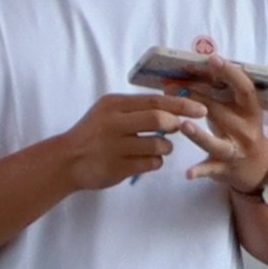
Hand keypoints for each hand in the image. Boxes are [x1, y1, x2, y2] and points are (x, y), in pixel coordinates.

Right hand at [48, 89, 202, 194]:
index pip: (155, 101)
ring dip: (166, 147)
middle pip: (158, 119)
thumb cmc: (94, 133)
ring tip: (158, 147)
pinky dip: (156, 162)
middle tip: (178, 128)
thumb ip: (136, 108)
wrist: (67, 160)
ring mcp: (115, 147)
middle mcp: (113, 123)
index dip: (181, 104)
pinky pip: (151, 164)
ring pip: (158, 144)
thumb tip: (173, 107)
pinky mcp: (118, 168)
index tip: (200, 110)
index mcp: (113, 105)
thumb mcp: (108, 112)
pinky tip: (146, 160)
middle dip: (175, 124)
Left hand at [166, 40, 267, 190]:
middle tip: (171, 87)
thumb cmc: (241, 130)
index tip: (213, 59)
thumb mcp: (239, 111)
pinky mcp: (224, 169)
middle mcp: (246, 130)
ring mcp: (236, 150)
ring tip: (183, 125)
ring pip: (216, 143)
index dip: (230, 73)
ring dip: (199, 135)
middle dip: (195, 98)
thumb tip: (193, 69)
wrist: (259, 168)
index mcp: (251, 111)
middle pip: (220, 112)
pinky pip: (211, 169)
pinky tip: (188, 173)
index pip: (245, 89)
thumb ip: (222, 93)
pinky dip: (200, 171)